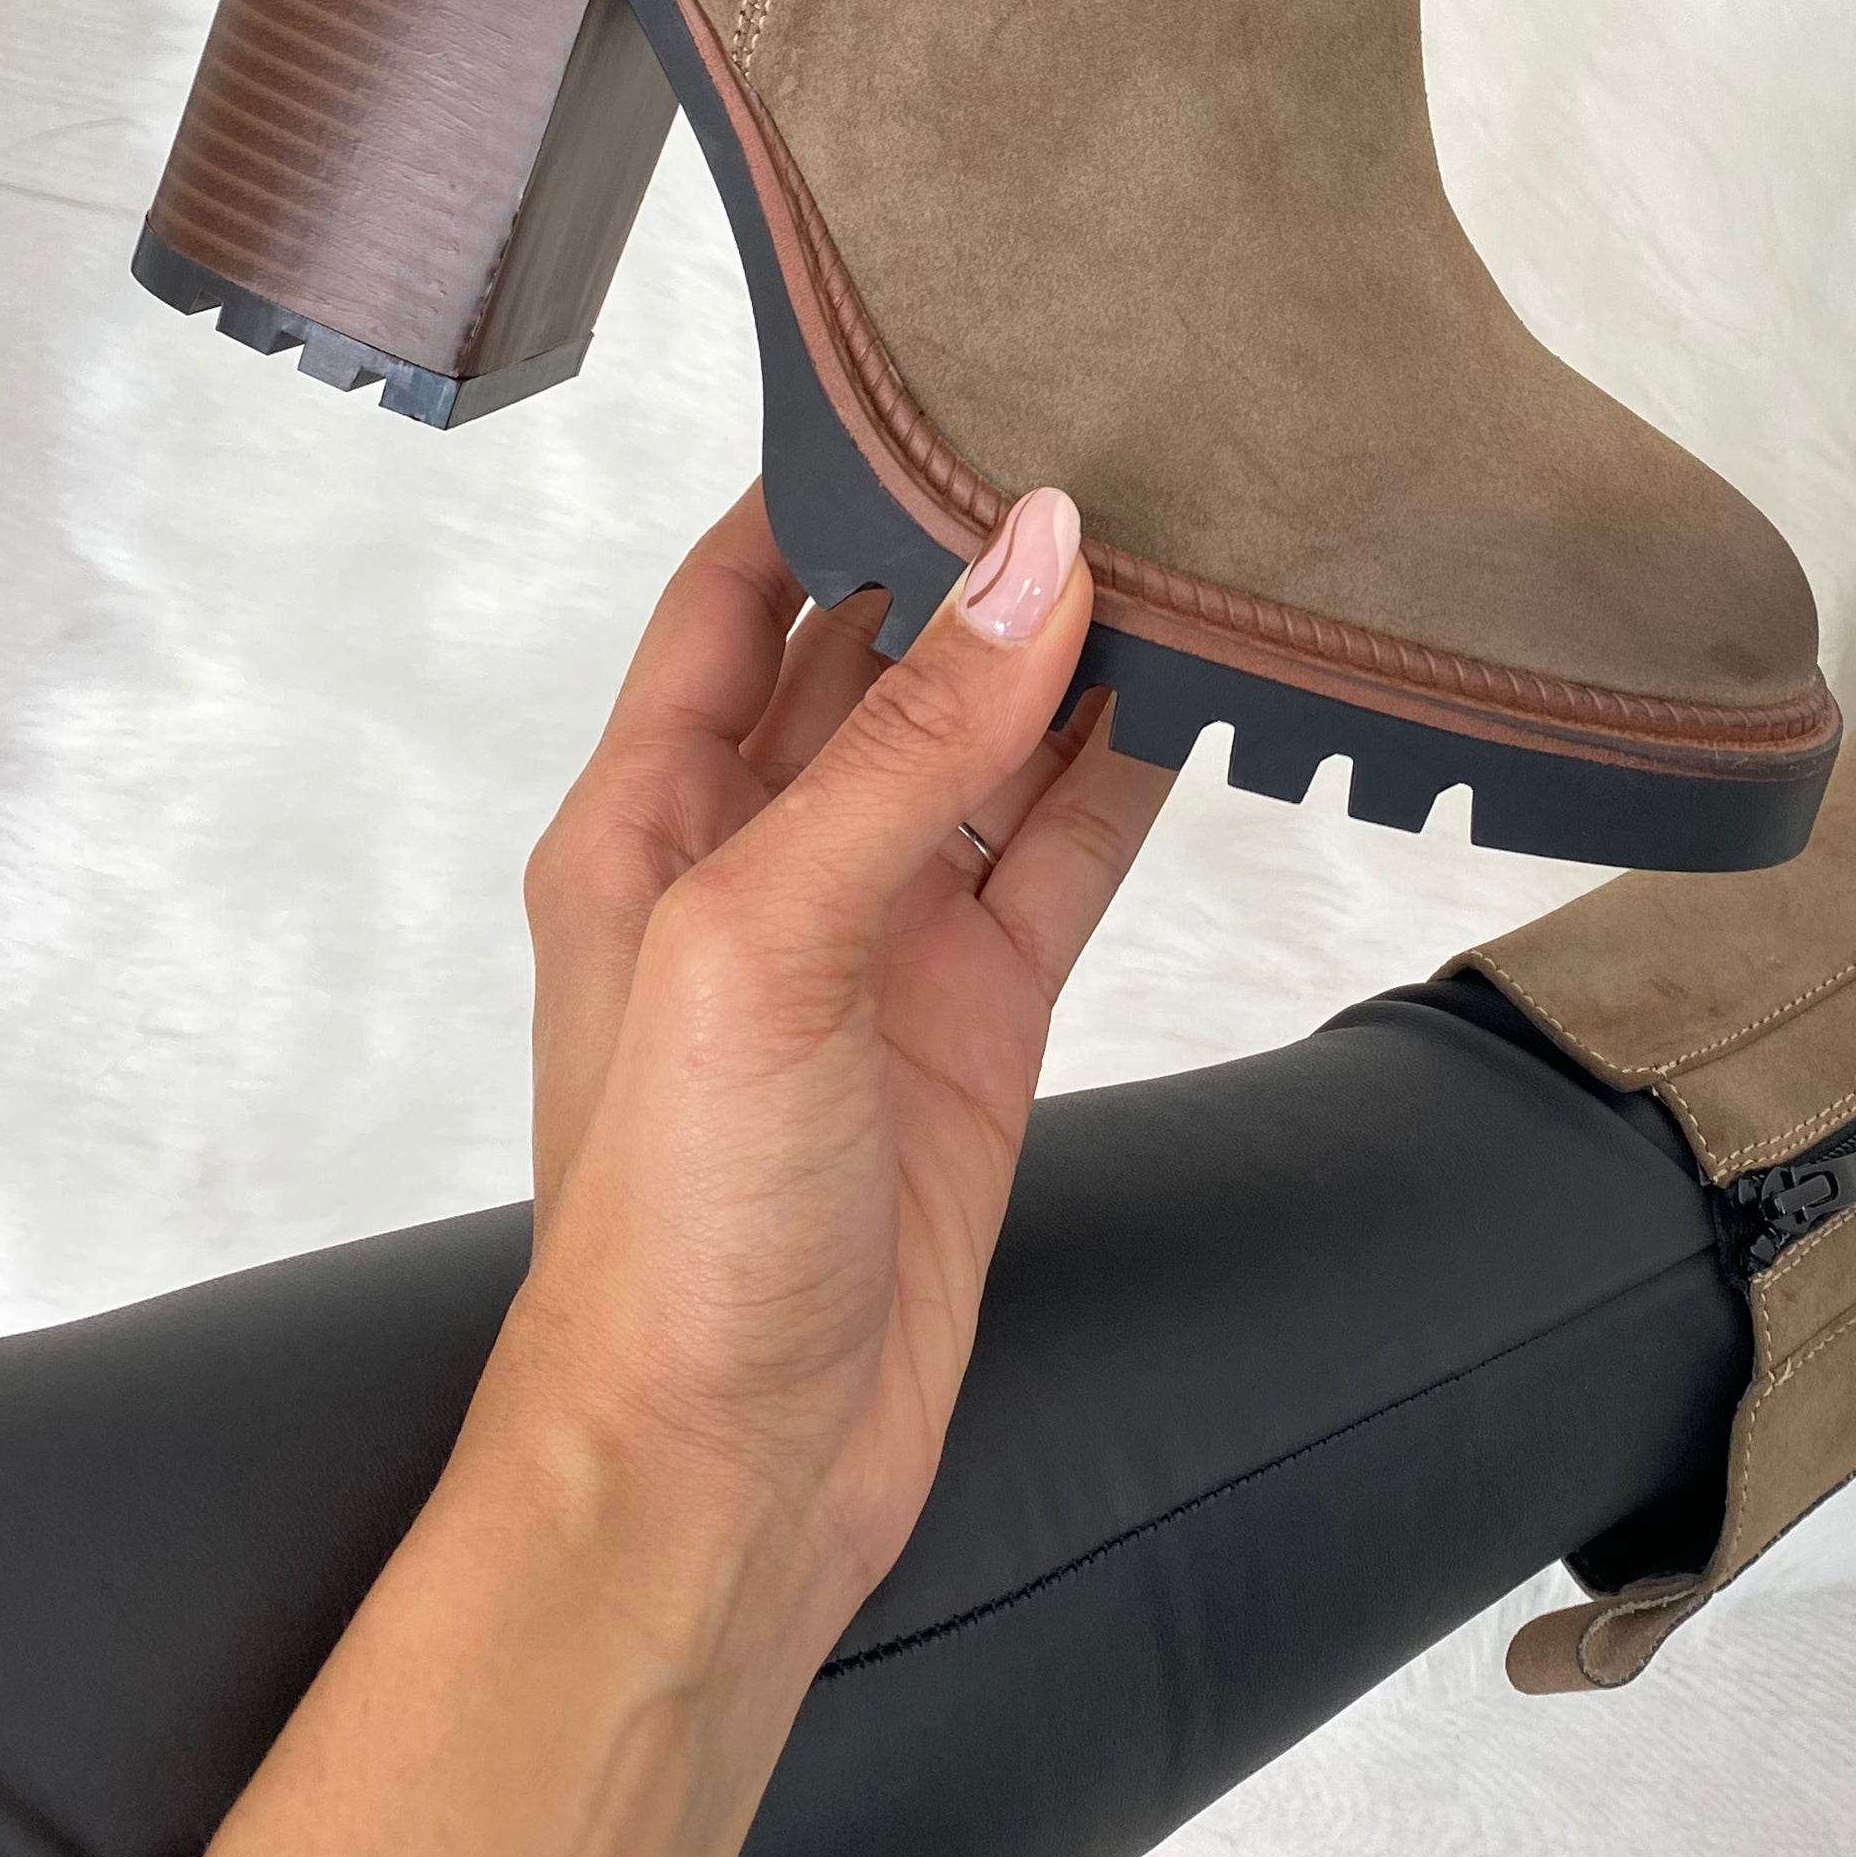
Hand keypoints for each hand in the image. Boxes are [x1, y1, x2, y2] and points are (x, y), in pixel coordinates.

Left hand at [483, 481, 1166, 1664]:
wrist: (725, 1479)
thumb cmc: (672, 1231)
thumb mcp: (763, 944)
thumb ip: (903, 749)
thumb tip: (1029, 557)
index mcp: (651, 817)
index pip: (741, 591)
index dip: (829, 481)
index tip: (942, 378)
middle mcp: (763, 858)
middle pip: (883, 652)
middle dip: (974, 552)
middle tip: (1101, 434)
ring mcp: (879, 940)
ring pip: (990, 748)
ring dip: (1071, 657)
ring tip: (1181, 537)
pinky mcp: (978, 1021)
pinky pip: (1060, 858)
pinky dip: (1127, 777)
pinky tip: (1204, 698)